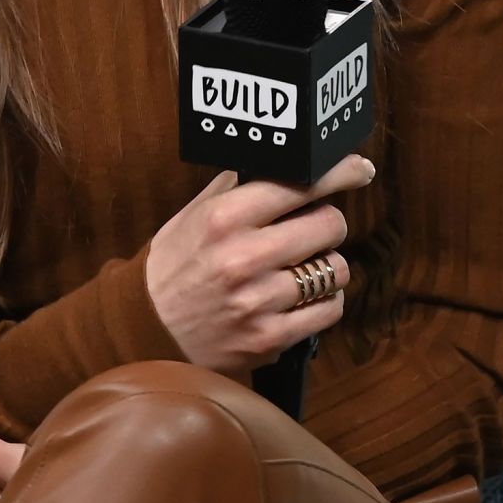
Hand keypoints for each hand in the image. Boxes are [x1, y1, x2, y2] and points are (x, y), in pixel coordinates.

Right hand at [144, 151, 373, 382]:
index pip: (301, 184)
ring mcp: (259, 301)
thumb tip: (280, 164)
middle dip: (327, 224)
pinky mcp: (270, 338)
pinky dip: (324, 301)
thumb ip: (235, 189)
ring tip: (305, 267)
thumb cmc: (172, 267)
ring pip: (336, 269)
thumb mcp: (192, 216)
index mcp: (225, 218)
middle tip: (316, 228)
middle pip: (330, 225)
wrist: (144, 331)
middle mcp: (244, 257)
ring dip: (328, 266)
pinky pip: (328, 310)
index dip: (339, 172)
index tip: (358, 169)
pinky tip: (304, 297)